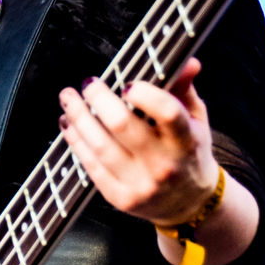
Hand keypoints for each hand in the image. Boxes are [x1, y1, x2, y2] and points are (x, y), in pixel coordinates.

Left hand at [58, 58, 259, 264]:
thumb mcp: (195, 121)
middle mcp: (163, 165)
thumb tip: (187, 61)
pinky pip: (91, 167)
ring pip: (100, 146)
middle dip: (98, 98)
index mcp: (185, 141)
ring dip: (79, 118)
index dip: (144, 94)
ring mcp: (140, 185)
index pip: (166, 112)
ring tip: (69, 100)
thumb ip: (184, 89)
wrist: (189, 203)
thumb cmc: (189, 155)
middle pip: (122, 125)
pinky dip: (77, 142)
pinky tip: (70, 126)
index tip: (127, 82)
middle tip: (89, 84)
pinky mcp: (121, 199)